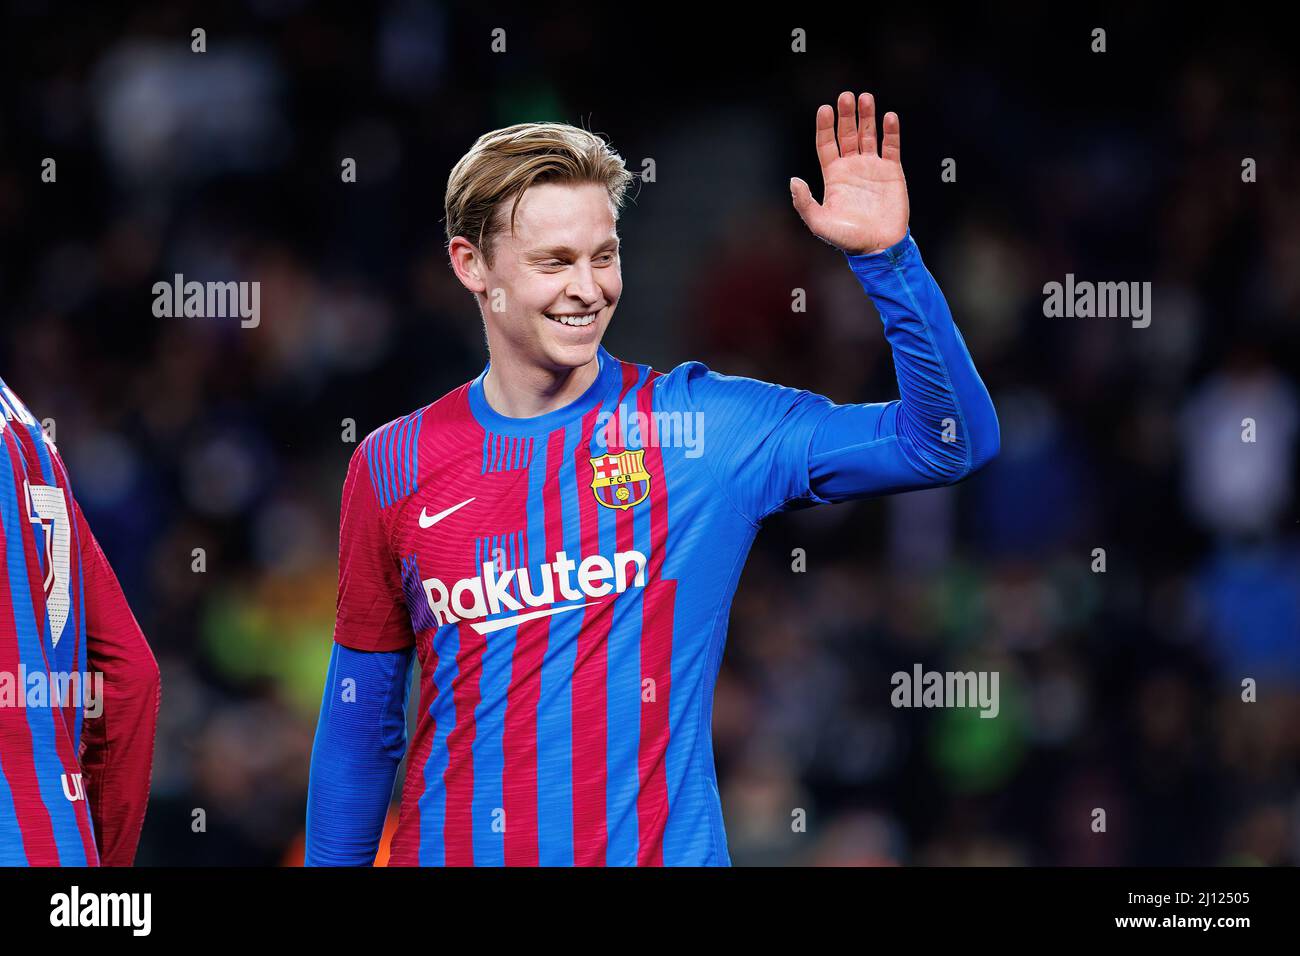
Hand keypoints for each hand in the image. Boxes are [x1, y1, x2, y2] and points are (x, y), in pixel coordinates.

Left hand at [790, 91, 908, 255]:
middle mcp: (852, 167)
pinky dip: (891, 131)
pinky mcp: (892, 171)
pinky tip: (888, 117)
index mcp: (833, 176)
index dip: (825, 126)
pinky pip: (891, 146)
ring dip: (867, 116)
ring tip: (865, 98)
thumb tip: (794, 180)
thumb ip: (804, 203)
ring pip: (869, 135)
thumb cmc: (847, 238)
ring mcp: (872, 167)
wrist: (879, 246)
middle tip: (845, 96)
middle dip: (846, 115)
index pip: (827, 144)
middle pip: (847, 134)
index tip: (824, 109)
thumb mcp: (819, 223)